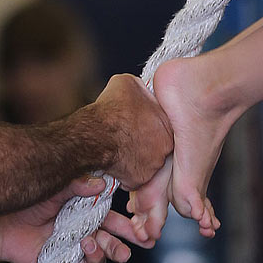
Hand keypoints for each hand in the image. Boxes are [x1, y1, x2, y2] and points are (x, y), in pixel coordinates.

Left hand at [0, 176, 153, 262]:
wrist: (4, 220)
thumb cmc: (30, 198)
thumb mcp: (56, 184)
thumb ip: (78, 184)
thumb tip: (101, 184)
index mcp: (85, 211)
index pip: (112, 219)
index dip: (128, 227)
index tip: (141, 233)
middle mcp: (83, 232)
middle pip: (110, 244)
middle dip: (119, 248)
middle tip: (124, 253)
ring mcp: (73, 250)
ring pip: (98, 261)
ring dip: (98, 257)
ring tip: (87, 247)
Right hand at [94, 73, 172, 188]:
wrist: (97, 134)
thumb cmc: (111, 108)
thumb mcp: (127, 83)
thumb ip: (140, 88)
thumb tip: (140, 90)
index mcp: (166, 122)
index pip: (164, 123)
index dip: (150, 121)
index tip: (140, 120)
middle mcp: (165, 145)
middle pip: (158, 143)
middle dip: (146, 140)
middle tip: (131, 134)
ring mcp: (154, 165)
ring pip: (147, 160)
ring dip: (137, 155)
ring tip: (122, 146)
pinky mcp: (140, 179)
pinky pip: (135, 175)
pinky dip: (127, 170)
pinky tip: (117, 159)